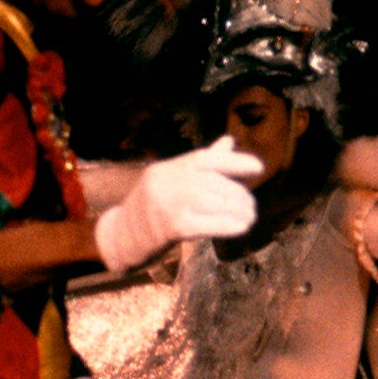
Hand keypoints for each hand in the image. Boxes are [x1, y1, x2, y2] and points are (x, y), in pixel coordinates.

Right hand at [92, 136, 265, 271]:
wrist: (119, 236)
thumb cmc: (151, 208)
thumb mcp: (171, 180)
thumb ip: (201, 164)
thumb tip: (229, 142)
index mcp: (169, 167)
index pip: (207, 158)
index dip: (236, 162)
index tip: (258, 169)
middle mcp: (168, 181)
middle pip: (215, 183)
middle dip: (239, 195)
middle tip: (252, 206)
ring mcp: (169, 203)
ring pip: (215, 202)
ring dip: (238, 211)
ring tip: (250, 217)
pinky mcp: (172, 227)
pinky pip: (208, 224)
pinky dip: (229, 225)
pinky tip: (242, 228)